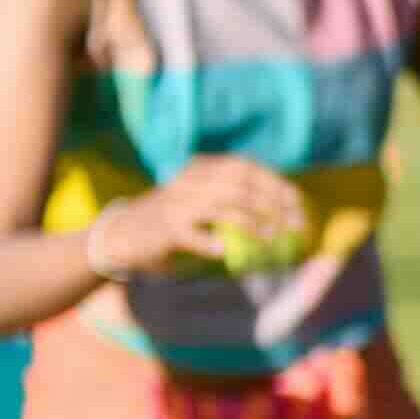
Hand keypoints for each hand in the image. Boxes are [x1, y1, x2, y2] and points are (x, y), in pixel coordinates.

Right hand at [98, 154, 307, 274]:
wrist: (121, 234)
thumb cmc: (173, 219)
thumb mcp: (201, 198)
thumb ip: (233, 195)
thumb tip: (284, 207)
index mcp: (200, 168)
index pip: (246, 168)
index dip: (277, 185)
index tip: (298, 205)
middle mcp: (189, 181)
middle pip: (242, 185)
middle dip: (274, 205)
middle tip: (294, 227)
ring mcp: (176, 203)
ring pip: (225, 205)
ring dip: (254, 223)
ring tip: (270, 238)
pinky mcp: (165, 228)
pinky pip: (194, 235)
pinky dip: (211, 243)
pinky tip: (223, 251)